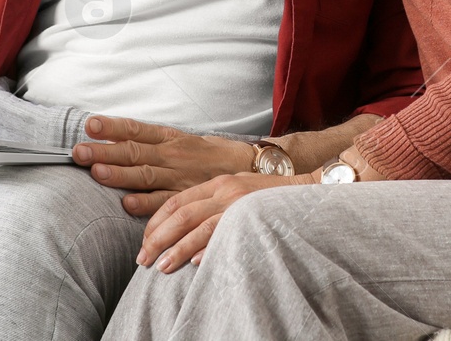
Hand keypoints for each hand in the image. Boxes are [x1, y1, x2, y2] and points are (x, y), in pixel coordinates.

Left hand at [73, 115, 257, 216]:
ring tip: (97, 173)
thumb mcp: (181, 140)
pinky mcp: (187, 197)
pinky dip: (146, 203)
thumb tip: (112, 138)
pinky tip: (127, 204)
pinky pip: (164, 201)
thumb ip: (151, 141)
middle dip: (104, 151)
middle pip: (134, 151)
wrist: (249, 166)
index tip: (90, 124)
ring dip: (120, 175)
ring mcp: (179, 176)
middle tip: (78, 151)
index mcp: (169, 138)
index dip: (113, 126)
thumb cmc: (208, 154)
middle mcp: (172, 155)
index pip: (136, 129)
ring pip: (145, 174)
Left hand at [138, 172, 310, 272]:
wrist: (307, 190)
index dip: (156, 221)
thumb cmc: (269, 195)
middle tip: (142, 258)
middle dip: (158, 238)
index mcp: (217, 183)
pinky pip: (224, 235)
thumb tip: (186, 229)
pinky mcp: (252, 217)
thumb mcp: (237, 189)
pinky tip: (194, 264)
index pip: (177, 201)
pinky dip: (207, 250)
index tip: (145, 239)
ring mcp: (238, 204)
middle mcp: (224, 190)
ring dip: (176, 249)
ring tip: (160, 267)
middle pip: (181, 214)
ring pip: (197, 227)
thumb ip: (213, 202)